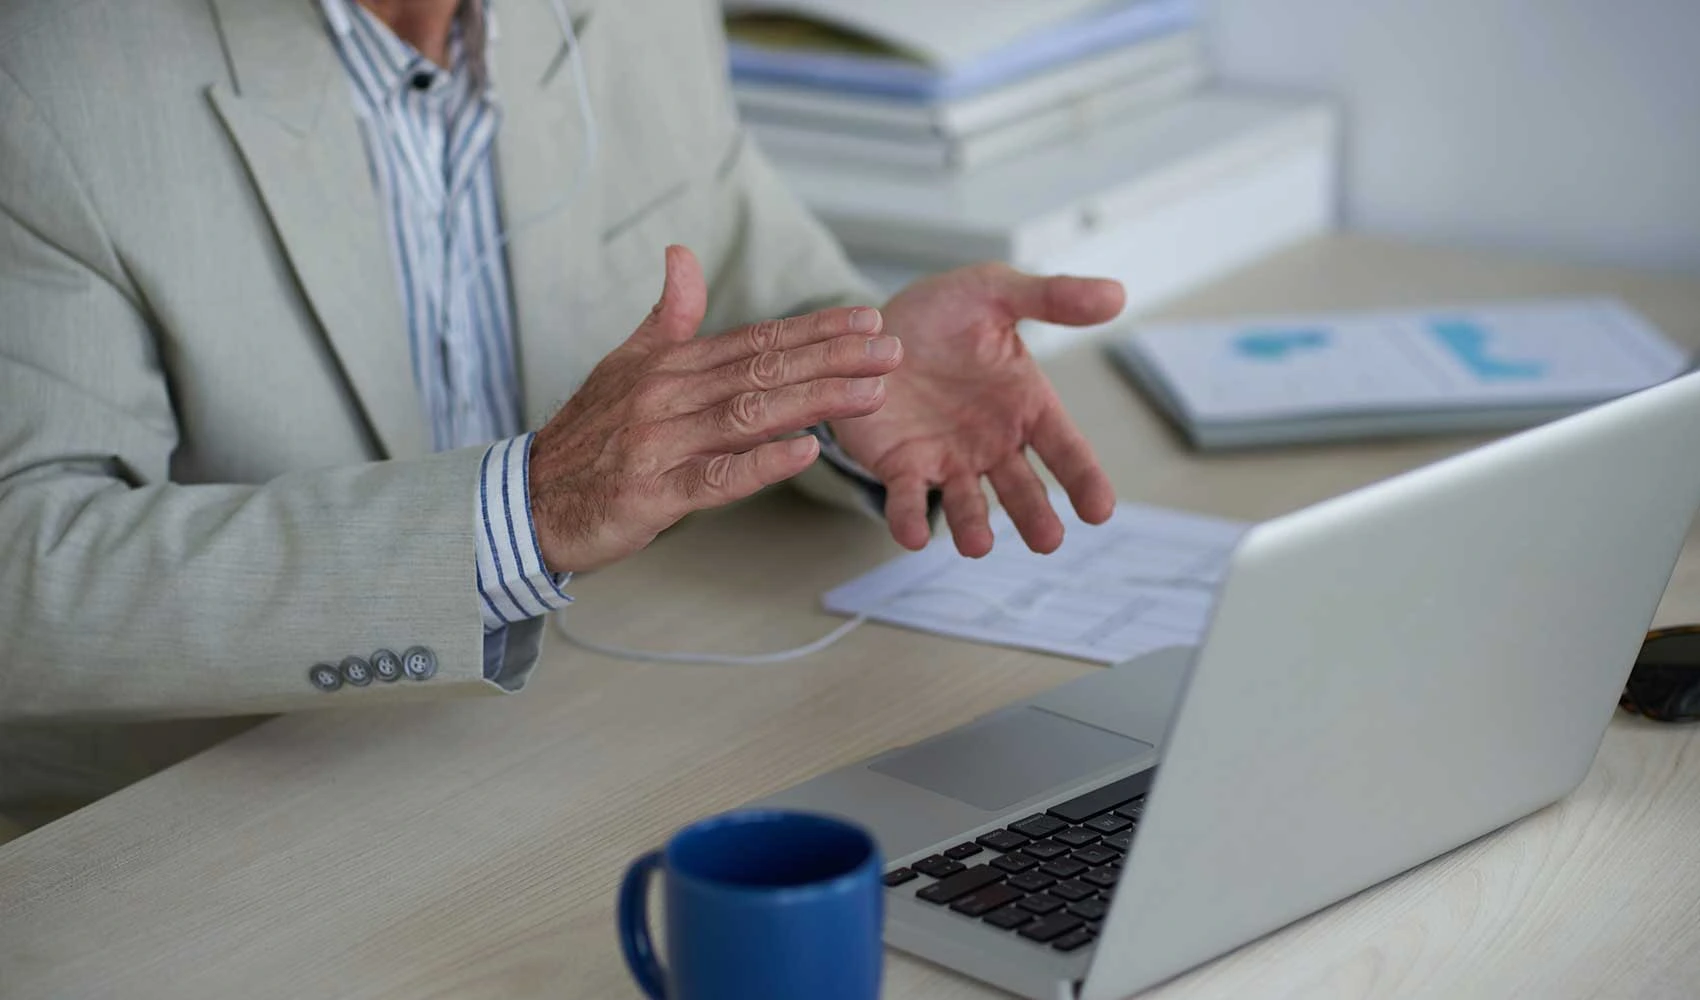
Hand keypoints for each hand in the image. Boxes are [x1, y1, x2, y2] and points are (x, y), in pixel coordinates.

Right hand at [528, 245, 901, 572]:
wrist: (528, 500)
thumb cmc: (588, 436)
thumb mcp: (623, 365)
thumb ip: (666, 317)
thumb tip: (682, 254)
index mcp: (670, 365)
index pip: (755, 339)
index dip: (814, 329)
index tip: (867, 319)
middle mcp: (668, 395)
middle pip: (763, 370)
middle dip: (833, 358)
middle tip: (891, 349)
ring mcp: (660, 443)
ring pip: (749, 416)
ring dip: (815, 402)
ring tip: (871, 392)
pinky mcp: (653, 493)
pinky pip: (714, 477)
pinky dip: (760, 463)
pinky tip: (803, 451)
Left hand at [831, 263, 1123, 556]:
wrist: (872, 324)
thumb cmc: (944, 313)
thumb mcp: (996, 291)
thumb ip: (1052, 297)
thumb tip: (1117, 294)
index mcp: (1026, 406)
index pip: (1065, 449)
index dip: (1084, 479)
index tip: (1100, 510)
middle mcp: (992, 443)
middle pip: (1022, 489)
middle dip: (1034, 515)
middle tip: (1048, 540)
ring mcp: (948, 460)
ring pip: (967, 503)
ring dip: (973, 526)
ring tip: (978, 545)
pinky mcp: (901, 466)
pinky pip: (908, 497)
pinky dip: (910, 518)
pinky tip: (914, 536)